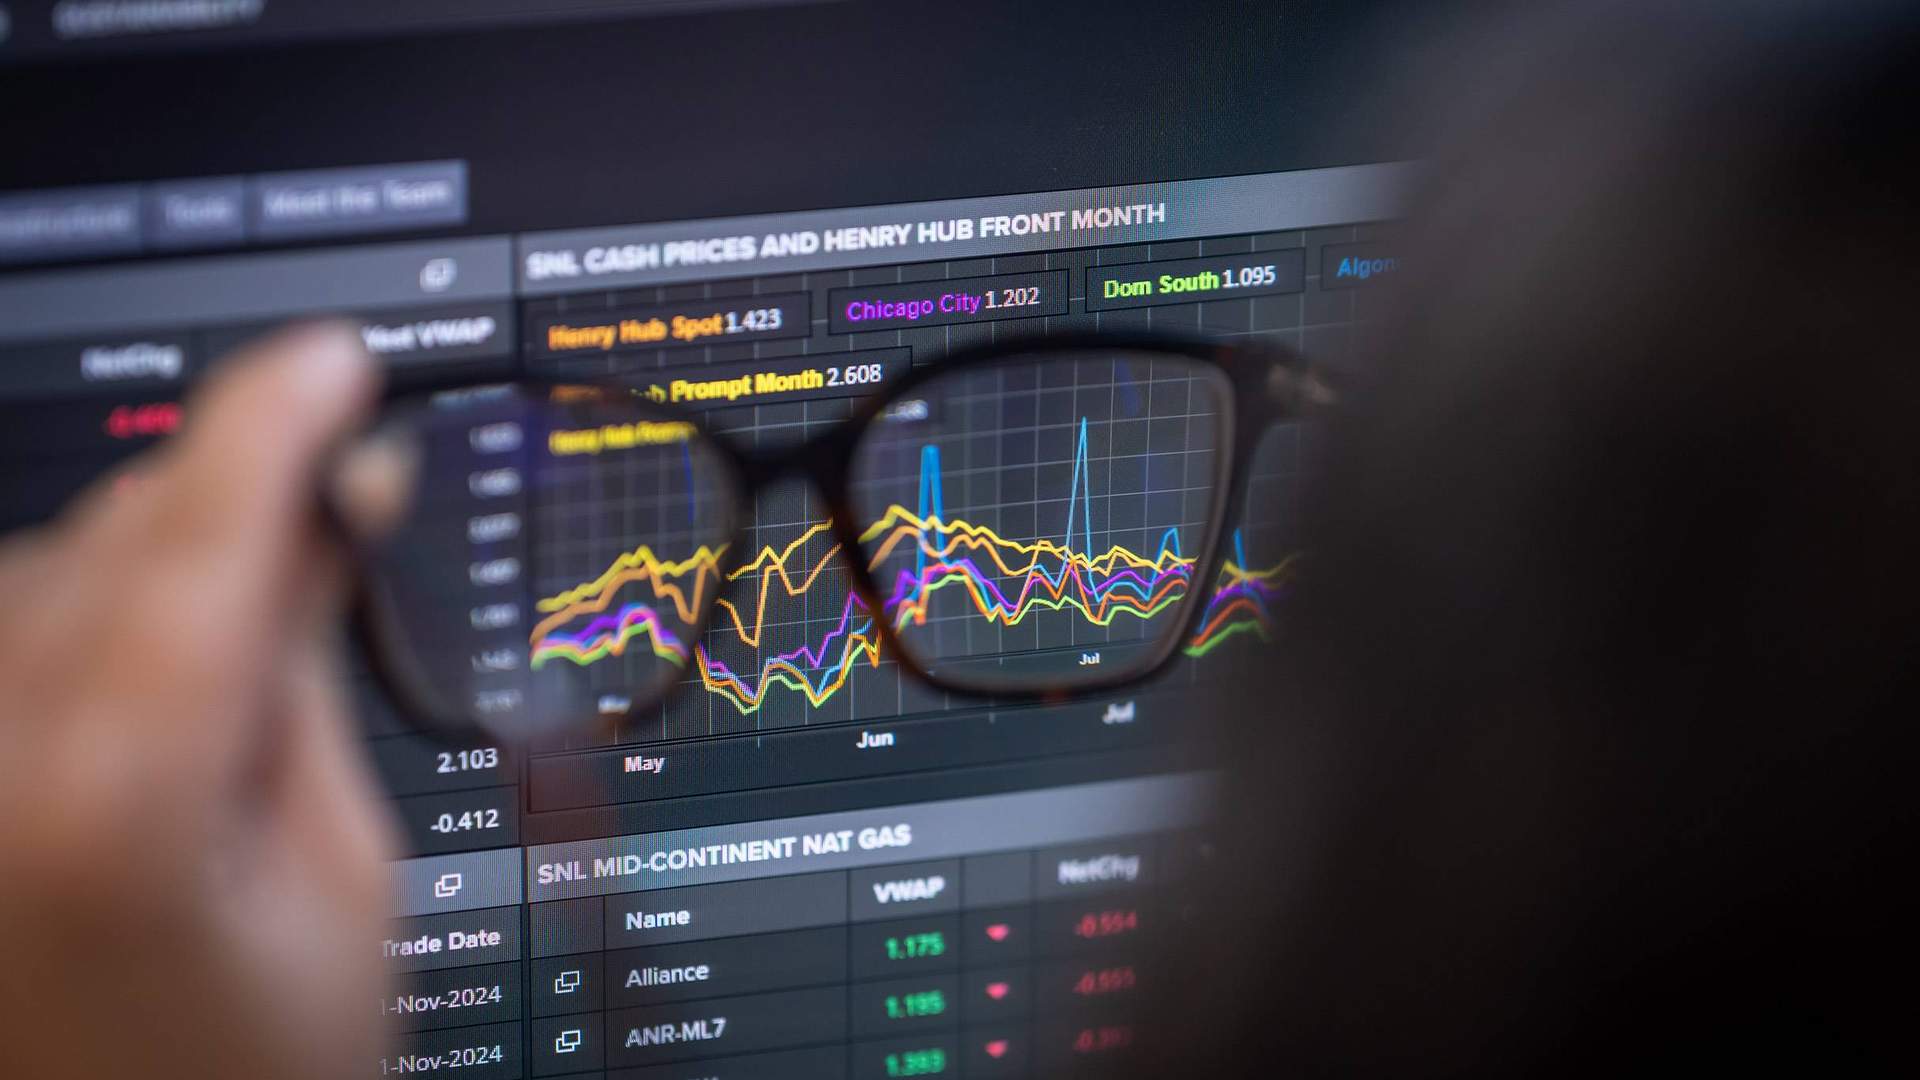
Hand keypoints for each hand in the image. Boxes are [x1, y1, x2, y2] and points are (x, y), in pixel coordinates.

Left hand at [0, 323, 399, 1079]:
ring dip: (165, 553)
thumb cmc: (252, 1070)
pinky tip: (163, 679)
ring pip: (51, 564)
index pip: (197, 534)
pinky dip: (92, 611)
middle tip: (353, 498)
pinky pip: (6, 629)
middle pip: (119, 529)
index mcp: (115, 802)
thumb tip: (340, 506)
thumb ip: (311, 668)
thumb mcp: (340, 872)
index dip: (278, 418)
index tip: (339, 362)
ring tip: (257, 639)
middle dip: (240, 487)